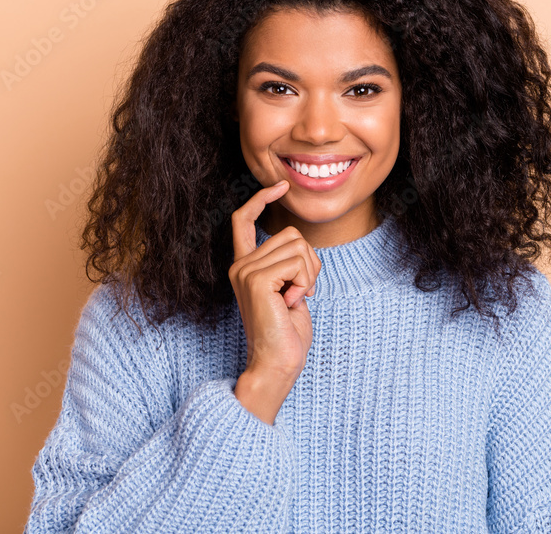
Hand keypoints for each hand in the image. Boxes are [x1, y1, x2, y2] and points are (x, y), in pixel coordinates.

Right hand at [228, 180, 319, 379]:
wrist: (277, 363)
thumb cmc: (287, 333)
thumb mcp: (290, 289)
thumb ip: (288, 264)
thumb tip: (299, 241)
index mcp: (245, 266)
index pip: (243, 220)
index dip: (260, 199)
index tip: (279, 186)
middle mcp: (240, 265)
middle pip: (291, 234)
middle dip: (310, 261)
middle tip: (302, 291)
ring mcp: (245, 271)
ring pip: (299, 247)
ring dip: (309, 274)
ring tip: (296, 299)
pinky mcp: (256, 279)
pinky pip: (298, 263)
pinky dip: (305, 282)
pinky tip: (292, 303)